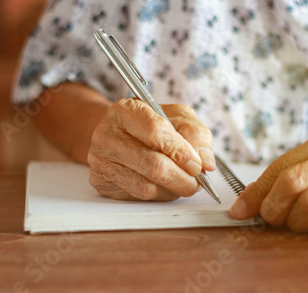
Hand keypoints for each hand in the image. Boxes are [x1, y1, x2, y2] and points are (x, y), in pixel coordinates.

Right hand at [88, 98, 214, 200]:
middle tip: (197, 182)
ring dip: (173, 190)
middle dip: (183, 178)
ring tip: (183, 183)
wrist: (120, 134)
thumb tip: (206, 162)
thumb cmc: (152, 124)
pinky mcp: (101, 182)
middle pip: (153, 165)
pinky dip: (159, 195)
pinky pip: (138, 197)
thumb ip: (196, 134)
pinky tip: (165, 186)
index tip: (197, 164)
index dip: (181, 152)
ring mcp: (101, 160)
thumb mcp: (178, 117)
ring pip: (146, 187)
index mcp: (126, 110)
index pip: (156, 132)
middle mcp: (107, 134)